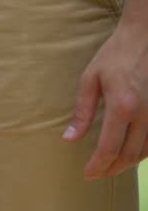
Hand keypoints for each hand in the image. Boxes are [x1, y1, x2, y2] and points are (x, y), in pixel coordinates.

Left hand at [63, 24, 147, 178]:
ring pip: (145, 151)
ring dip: (127, 164)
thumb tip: (69, 139)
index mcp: (122, 107)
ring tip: (110, 168)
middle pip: (129, 155)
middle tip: (96, 175)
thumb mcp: (90, 80)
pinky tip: (130, 154)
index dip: (97, 166)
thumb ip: (82, 112)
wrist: (146, 35)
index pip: (109, 148)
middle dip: (111, 169)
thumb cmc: (115, 54)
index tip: (87, 174)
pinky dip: (143, 153)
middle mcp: (145, 114)